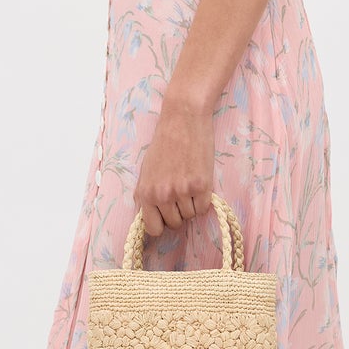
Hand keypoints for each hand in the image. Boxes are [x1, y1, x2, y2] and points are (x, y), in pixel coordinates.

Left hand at [134, 97, 215, 237]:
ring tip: (189, 183)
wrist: (183, 119)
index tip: (167, 217)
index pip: (153, 228)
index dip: (161, 224)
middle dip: (179, 212)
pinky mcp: (201, 186)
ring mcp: (182, 192)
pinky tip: (199, 182)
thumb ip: (147, 195)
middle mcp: (162, 196)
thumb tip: (152, 218)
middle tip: (180, 193)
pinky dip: (204, 200)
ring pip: (190, 216)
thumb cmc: (164, 143)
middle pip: (175, 224)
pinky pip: (204, 208)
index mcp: (145, 193)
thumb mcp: (146, 171)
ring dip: (192, 204)